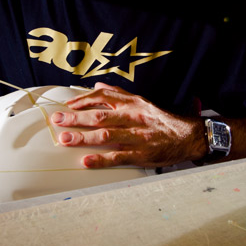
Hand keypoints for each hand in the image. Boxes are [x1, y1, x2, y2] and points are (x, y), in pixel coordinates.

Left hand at [50, 83, 205, 167]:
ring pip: (106, 135)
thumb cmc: (161, 120)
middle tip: (59, 120)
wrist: (187, 137)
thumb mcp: (142, 102)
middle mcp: (133, 118)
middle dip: (76, 118)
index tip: (68, 105)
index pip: (104, 97)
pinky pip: (118, 157)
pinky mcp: (141, 155)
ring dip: (84, 137)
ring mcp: (137, 137)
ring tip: (66, 139)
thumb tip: (98, 85)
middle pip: (100, 116)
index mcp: (132, 103)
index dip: (83, 100)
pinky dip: (101, 159)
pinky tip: (86, 161)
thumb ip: (119, 94)